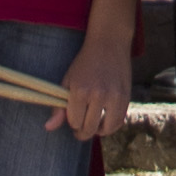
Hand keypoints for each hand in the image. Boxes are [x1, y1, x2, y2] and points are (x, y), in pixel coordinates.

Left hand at [56, 26, 133, 142]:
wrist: (108, 44)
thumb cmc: (84, 64)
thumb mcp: (67, 81)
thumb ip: (57, 107)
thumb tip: (48, 128)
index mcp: (80, 91)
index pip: (74, 122)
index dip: (72, 122)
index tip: (72, 117)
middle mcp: (98, 95)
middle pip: (89, 129)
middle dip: (82, 131)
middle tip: (80, 127)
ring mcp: (114, 97)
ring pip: (106, 129)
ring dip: (98, 131)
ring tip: (93, 125)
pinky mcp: (126, 97)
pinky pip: (119, 122)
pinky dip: (111, 126)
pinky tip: (105, 121)